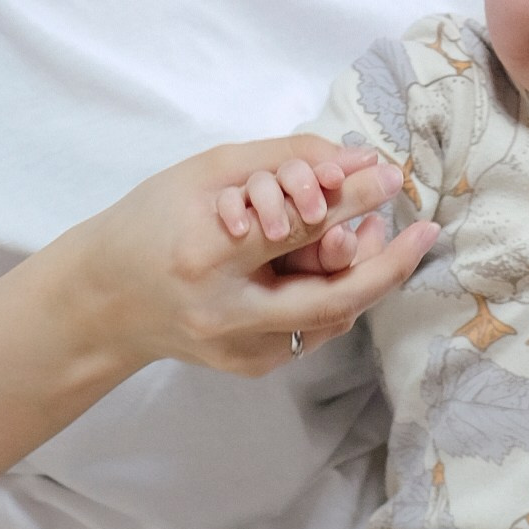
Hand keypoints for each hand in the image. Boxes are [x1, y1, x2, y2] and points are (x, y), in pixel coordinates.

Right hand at [81, 137, 436, 379]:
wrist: (104, 302)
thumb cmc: (149, 223)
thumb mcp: (206, 175)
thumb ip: (282, 161)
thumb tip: (359, 161)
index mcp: (204, 258)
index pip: (300, 229)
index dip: (353, 200)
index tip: (390, 174)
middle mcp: (225, 316)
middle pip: (333, 297)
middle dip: (388, 264)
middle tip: (424, 231)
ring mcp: (239, 352)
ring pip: (331, 318)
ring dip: (361, 277)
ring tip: (372, 237)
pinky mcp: (251, 367)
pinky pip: (312, 329)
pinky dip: (333, 294)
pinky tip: (335, 265)